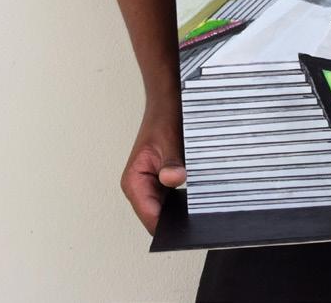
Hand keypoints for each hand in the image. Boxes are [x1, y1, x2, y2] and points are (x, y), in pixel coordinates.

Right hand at [121, 103, 185, 233]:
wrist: (167, 103)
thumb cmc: (163, 119)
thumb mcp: (169, 141)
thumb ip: (171, 163)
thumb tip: (173, 179)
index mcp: (133, 182)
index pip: (150, 217)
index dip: (168, 225)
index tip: (185, 226)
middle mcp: (138, 187)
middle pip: (157, 218)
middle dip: (175, 219)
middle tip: (196, 215)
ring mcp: (149, 186)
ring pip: (165, 211)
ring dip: (179, 208)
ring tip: (195, 200)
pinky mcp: (160, 182)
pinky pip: (170, 199)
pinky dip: (182, 198)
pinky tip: (194, 192)